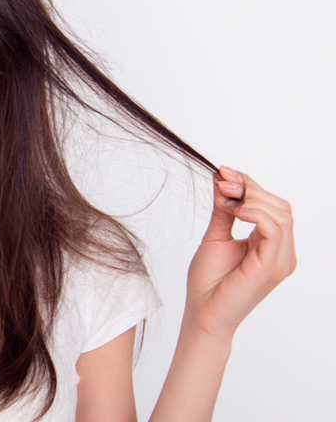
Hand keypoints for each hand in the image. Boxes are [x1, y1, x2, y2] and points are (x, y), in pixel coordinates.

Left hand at [183, 166, 295, 341]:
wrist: (202, 313)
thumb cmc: (208, 282)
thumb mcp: (216, 236)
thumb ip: (223, 209)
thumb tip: (223, 179)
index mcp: (270, 244)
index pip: (272, 204)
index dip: (249, 184)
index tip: (223, 173)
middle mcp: (281, 252)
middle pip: (280, 205)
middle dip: (250, 188)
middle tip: (223, 183)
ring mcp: (280, 260)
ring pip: (282, 214)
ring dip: (252, 199)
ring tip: (228, 200)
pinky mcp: (271, 267)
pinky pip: (275, 230)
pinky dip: (256, 214)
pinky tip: (236, 212)